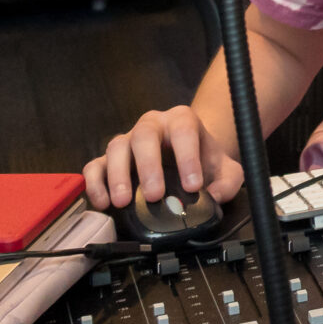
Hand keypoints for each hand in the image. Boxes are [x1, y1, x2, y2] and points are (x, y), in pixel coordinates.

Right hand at [84, 105, 243, 210]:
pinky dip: (95, 183)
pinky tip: (103, 202)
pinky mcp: (109, 158)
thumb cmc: (204, 160)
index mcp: (182, 121)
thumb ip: (228, 182)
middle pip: (144, 135)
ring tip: (123, 202)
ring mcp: (128, 140)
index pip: (184, 131)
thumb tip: (214, 197)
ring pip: (117, 147)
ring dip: (118, 175)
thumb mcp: (226, 169)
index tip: (193, 186)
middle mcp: (152, 125)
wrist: (187, 155)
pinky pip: (95, 166)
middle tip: (155, 195)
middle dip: (148, 166)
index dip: (187, 157)